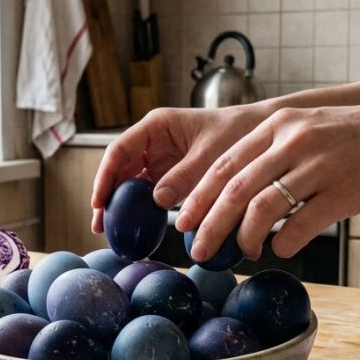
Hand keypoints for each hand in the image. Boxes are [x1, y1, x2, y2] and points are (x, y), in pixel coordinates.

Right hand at [90, 102, 275, 232]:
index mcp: (157, 126)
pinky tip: (137, 229)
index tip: (99, 201)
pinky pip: (149, 193)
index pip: (119, 150)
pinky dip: (142, 210)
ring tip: (113, 233)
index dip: (105, 176)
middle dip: (108, 197)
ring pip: (131, 184)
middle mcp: (153, 142)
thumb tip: (156, 201)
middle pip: (120, 170)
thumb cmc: (238, 132)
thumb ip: (185, 176)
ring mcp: (160, 159)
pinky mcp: (171, 176)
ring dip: (122, 207)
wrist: (260, 133)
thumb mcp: (212, 155)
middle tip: (100, 226)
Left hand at [177, 100, 359, 261]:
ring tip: (242, 252)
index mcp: (281, 123)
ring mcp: (320, 165)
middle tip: (197, 250)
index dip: (198, 195)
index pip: (225, 163)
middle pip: (234, 189)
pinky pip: (299, 227)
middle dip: (209, 224)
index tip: (183, 221)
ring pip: (261, 209)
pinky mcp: (345, 192)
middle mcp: (295, 140)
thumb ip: (275, 153)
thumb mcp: (312, 128)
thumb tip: (238, 197)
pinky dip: (283, 244)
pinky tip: (281, 249)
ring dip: (244, 238)